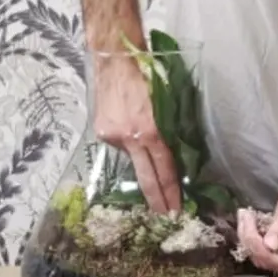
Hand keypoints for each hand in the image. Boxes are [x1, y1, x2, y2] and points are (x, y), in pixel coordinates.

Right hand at [93, 57, 180, 211]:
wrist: (116, 59)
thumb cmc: (149, 75)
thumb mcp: (167, 106)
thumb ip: (168, 132)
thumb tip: (173, 156)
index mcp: (151, 131)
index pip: (164, 170)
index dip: (171, 193)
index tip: (175, 211)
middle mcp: (131, 138)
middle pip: (146, 178)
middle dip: (157, 200)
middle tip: (166, 217)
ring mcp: (113, 137)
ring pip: (132, 158)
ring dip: (140, 158)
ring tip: (142, 138)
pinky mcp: (102, 132)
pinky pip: (120, 145)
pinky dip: (127, 141)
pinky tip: (128, 126)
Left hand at [237, 181, 277, 274]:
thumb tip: (269, 245)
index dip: (265, 255)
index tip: (251, 235)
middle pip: (271, 263)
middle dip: (253, 244)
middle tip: (245, 218)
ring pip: (261, 258)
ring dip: (248, 240)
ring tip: (245, 216)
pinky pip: (260, 251)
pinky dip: (250, 238)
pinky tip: (247, 221)